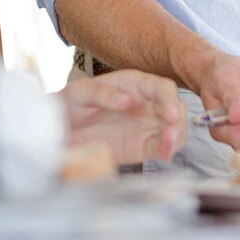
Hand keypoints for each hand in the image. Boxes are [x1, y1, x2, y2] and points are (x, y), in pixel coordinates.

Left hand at [56, 70, 187, 163]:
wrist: (62, 130)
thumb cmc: (70, 104)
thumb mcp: (80, 92)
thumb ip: (102, 93)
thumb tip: (127, 100)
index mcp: (135, 84)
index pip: (162, 88)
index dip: (169, 99)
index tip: (169, 113)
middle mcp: (147, 103)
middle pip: (174, 108)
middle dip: (177, 121)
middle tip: (170, 135)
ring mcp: (147, 125)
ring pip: (174, 128)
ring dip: (176, 137)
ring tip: (167, 146)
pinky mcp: (144, 146)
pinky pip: (162, 147)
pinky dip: (167, 151)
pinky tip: (164, 155)